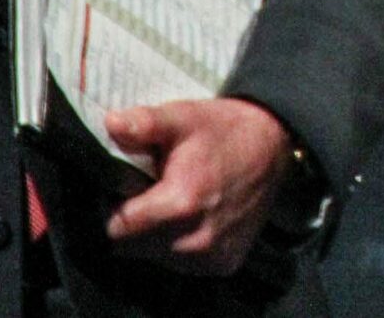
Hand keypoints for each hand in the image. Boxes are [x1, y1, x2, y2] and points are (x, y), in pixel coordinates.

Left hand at [102, 96, 294, 276]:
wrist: (274, 145)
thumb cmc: (222, 130)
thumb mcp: (182, 117)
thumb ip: (145, 123)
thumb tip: (110, 123)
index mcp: (180, 204)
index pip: (116, 229)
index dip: (116, 207)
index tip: (132, 189)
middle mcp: (194, 240)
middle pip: (133, 248)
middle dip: (136, 224)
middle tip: (154, 194)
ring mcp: (211, 257)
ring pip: (157, 259)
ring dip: (158, 238)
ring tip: (177, 205)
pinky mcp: (225, 264)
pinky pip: (184, 265)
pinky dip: (181, 246)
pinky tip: (196, 218)